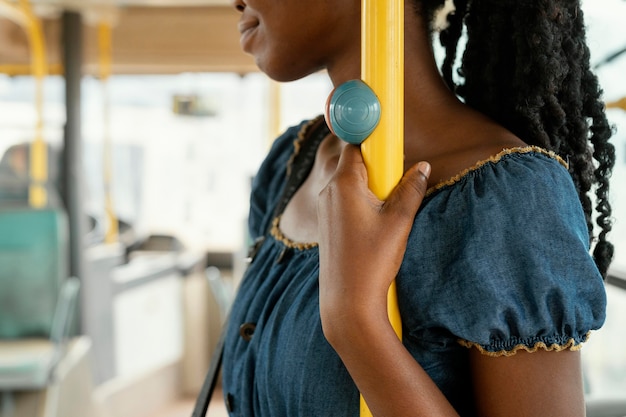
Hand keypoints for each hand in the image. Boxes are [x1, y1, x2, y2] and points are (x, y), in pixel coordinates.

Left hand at [317, 144, 430, 340]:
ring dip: (371, 186)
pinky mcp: (328, 224)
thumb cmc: (372, 260)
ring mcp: (325, 209)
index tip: (387, 134)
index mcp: (343, 184)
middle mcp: (329, 192)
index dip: (372, 138)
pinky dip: (362, 202)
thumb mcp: (400, 221)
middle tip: (396, 181)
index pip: (354, 144)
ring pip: (350, 183)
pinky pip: (345, 200)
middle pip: (353, 162)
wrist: (347, 301)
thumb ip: (412, 188)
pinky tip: (376, 224)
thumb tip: (422, 166)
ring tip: (388, 209)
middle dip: (377, 166)